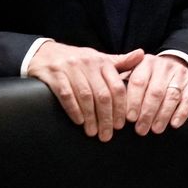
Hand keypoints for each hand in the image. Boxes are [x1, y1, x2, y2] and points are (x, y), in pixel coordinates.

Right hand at [27, 43, 145, 141]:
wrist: (45, 53)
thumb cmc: (78, 60)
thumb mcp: (99, 59)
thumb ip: (120, 61)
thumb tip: (142, 55)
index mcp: (102, 62)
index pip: (117, 87)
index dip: (121, 107)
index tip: (121, 124)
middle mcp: (89, 64)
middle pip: (103, 94)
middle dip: (107, 117)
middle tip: (108, 134)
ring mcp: (71, 69)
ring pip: (86, 96)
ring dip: (91, 117)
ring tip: (93, 132)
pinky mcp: (55, 75)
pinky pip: (66, 95)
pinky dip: (74, 110)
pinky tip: (79, 122)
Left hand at [124, 52, 187, 134]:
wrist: (176, 66)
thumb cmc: (147, 78)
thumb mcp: (132, 73)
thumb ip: (119, 83)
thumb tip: (105, 97)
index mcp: (145, 63)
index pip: (138, 82)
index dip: (133, 101)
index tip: (129, 119)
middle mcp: (163, 65)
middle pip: (155, 91)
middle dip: (147, 113)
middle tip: (141, 130)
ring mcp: (180, 72)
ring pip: (171, 96)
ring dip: (163, 115)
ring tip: (156, 129)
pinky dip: (181, 112)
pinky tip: (174, 124)